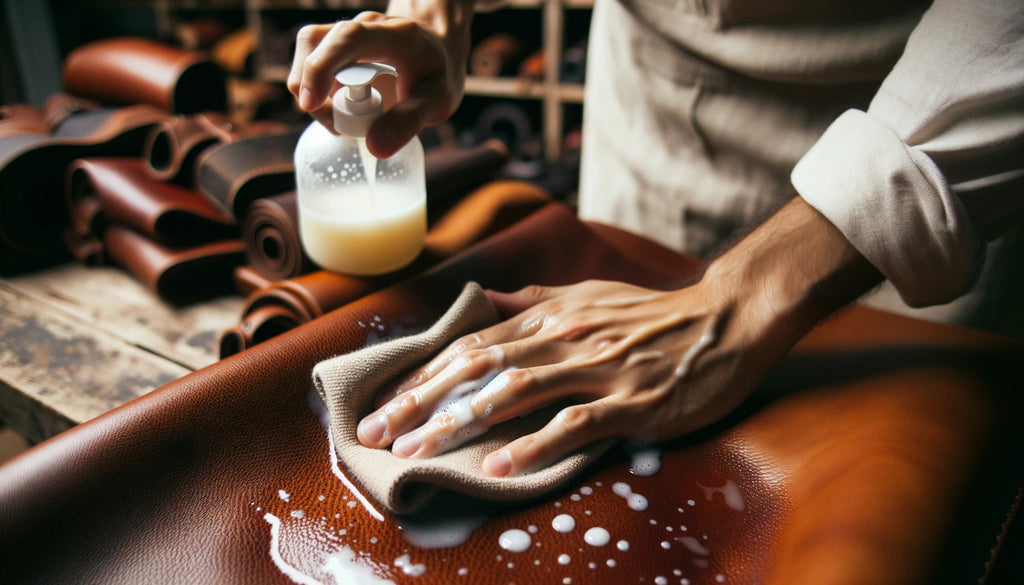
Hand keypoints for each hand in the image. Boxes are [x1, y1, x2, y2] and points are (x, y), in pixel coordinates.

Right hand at [287, 1, 472, 156]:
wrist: (433, 49)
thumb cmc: (436, 74)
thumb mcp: (438, 100)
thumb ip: (410, 121)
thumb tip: (375, 147)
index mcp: (393, 34)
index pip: (348, 39)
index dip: (321, 67)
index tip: (310, 104)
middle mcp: (362, 26)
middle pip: (313, 44)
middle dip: (314, 90)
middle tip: (342, 127)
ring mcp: (343, 33)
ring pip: (306, 57)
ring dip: (314, 94)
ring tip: (346, 122)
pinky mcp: (331, 47)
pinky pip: (309, 67)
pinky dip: (316, 94)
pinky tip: (340, 111)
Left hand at [356, 279, 779, 476]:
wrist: (726, 318)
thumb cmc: (651, 314)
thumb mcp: (588, 295)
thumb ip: (532, 303)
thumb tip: (482, 302)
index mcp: (550, 316)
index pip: (471, 346)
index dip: (422, 375)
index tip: (382, 404)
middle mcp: (564, 338)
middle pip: (479, 369)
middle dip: (422, 402)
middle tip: (377, 434)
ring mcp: (598, 369)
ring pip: (515, 394)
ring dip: (461, 423)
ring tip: (419, 451)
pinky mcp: (632, 402)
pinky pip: (575, 424)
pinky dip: (534, 444)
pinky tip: (499, 464)